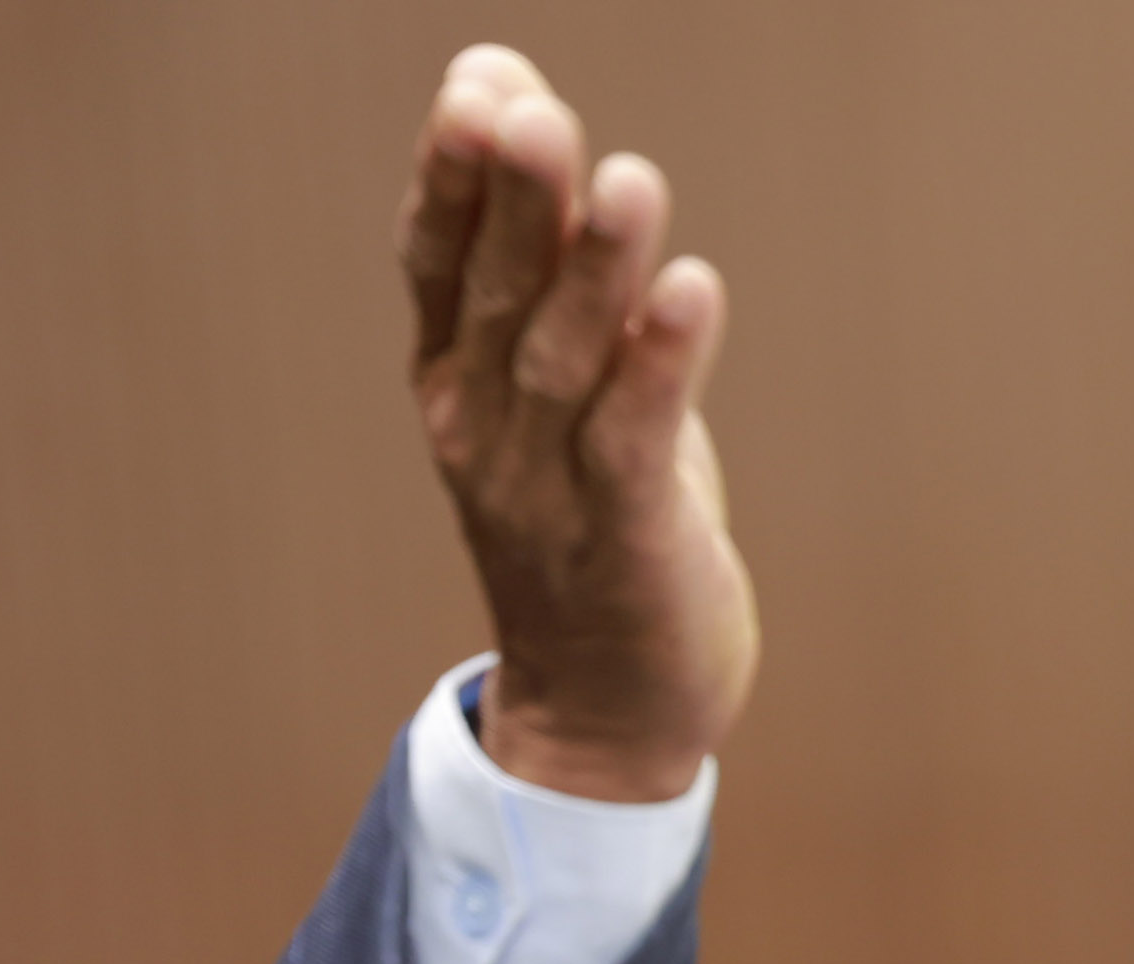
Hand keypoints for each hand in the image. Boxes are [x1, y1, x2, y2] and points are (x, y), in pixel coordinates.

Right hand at [399, 48, 757, 803]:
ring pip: (568, 363)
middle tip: (532, 112)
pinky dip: (662, 368)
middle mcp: (489, 429)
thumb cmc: (593, 525)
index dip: (457, 175)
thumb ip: (548, 268)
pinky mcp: (630, 543)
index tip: (482, 83)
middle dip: (516, 201)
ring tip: (630, 180)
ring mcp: (550, 490)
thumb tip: (530, 119)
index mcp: (460, 383)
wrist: (605, 711)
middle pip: (499, 296)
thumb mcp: (562, 391)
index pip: (442, 261)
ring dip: (597, 270)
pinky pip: (639, 444)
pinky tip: (692, 295)